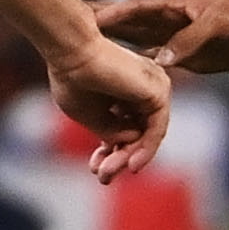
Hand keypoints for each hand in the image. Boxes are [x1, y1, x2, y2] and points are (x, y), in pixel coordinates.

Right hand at [47, 34, 171, 182]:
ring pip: (148, 134)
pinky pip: (157, 129)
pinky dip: (146, 148)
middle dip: (120, 157)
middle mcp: (143, 88)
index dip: (112, 151)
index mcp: (125, 91)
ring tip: (108, 173)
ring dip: (129, 157)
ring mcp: (153, 88)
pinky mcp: (158, 90)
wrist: (70, 52)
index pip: (127, 128)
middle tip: (103, 177)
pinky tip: (131, 163)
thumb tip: (128, 142)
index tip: (96, 167)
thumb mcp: (88, 114)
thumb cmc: (72, 77)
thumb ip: (109, 130)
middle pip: (139, 133)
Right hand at [95, 0, 228, 77]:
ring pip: (136, 46)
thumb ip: (189, 41)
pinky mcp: (185, 57)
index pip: (134, 10)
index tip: (82, 22)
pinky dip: (137, 71)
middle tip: (66, 36)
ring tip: (82, 59)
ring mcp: (174, 40)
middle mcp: (167, 22)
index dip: (108, 15)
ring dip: (114, 52)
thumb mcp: (218, 24)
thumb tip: (160, 62)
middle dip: (99, 30)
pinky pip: (154, 64)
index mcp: (172, 7)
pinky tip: (118, 80)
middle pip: (126, 26)